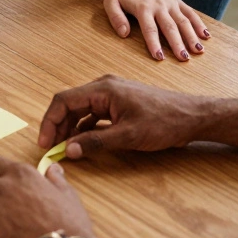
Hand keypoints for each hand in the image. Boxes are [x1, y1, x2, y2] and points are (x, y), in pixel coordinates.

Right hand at [38, 75, 208, 159]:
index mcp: (103, 89)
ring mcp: (111, 94)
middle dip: (58, 126)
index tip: (45, 143)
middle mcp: (104, 87)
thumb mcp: (128, 136)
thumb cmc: (164, 122)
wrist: (193, 117)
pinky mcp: (118, 103)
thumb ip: (95, 142)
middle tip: (52, 148)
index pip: (63, 101)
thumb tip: (68, 150)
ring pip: (80, 109)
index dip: (50, 122)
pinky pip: (93, 113)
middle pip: (69, 104)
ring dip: (70, 127)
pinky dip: (84, 127)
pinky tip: (84, 142)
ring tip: (66, 147)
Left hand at [103, 0, 208, 61]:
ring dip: (192, 36)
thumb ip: (116, 17)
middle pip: (170, 27)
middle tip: (183, 59)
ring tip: (198, 51)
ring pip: (183, 21)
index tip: (159, 57)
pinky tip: (206, 36)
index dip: (154, 43)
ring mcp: (170, 3)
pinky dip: (199, 24)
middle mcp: (159, 6)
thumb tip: (124, 34)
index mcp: (143, 8)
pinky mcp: (177, 1)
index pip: (150, 29)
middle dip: (177, 44)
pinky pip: (190, 13)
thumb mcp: (110, 2)